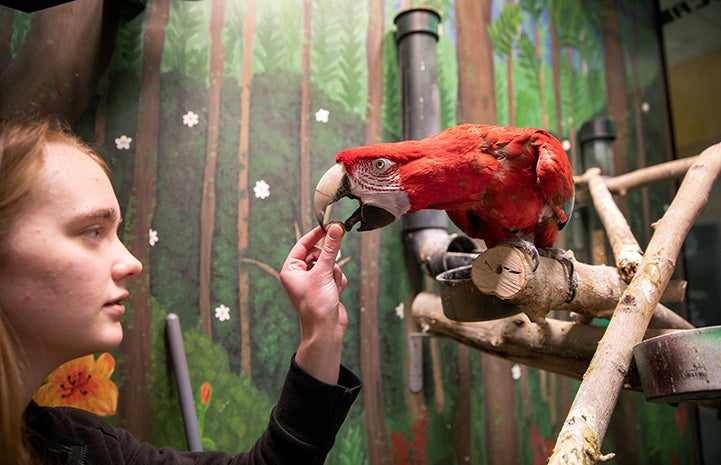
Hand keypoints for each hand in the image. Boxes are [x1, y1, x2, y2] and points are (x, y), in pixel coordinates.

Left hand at [279, 223, 347, 383]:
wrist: (326, 330)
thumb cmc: (316, 306)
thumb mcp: (323, 273)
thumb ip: (331, 249)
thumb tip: (336, 229)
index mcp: (291, 269)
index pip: (303, 244)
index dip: (316, 235)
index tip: (331, 226)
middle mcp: (300, 274)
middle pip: (319, 253)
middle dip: (329, 261)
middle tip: (331, 268)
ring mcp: (313, 280)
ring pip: (330, 263)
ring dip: (335, 273)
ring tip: (331, 286)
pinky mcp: (325, 287)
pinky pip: (336, 274)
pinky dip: (339, 281)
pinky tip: (335, 293)